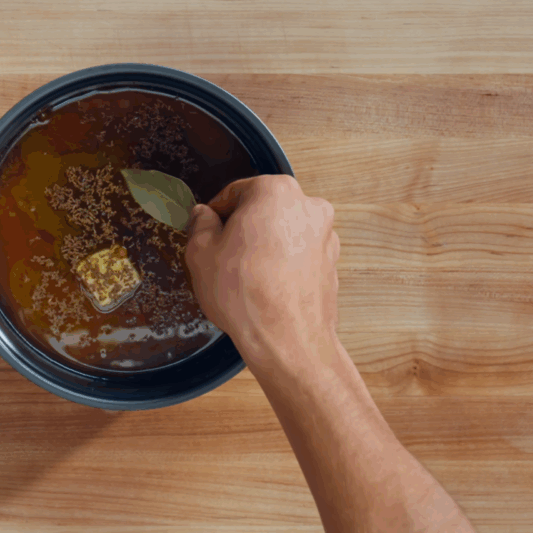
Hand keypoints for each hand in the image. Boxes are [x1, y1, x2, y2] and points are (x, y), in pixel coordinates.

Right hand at [185, 176, 339, 369]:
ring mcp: (325, 235)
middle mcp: (308, 206)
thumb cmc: (246, 295)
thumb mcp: (202, 253)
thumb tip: (203, 216)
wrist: (287, 340)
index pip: (236, 192)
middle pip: (263, 209)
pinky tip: (264, 286)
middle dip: (242, 228)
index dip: (215, 213)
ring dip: (264, 245)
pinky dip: (283, 263)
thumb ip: (201, 225)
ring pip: (283, 232)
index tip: (206, 228)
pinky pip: (299, 254)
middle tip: (221, 253)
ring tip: (242, 275)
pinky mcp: (331, 263)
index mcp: (275, 192)